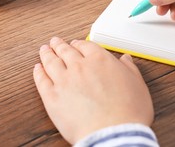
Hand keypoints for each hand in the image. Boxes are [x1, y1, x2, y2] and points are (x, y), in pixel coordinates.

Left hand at [33, 37, 153, 143]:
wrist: (113, 133)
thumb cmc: (128, 111)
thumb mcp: (137, 84)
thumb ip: (129, 68)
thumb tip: (125, 59)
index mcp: (100, 60)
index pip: (86, 45)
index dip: (79, 43)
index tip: (76, 43)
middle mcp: (80, 66)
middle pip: (66, 51)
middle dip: (60, 45)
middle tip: (55, 41)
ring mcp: (64, 81)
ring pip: (51, 62)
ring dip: (47, 54)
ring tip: (44, 50)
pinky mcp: (52, 98)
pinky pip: (41, 80)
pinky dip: (38, 72)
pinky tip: (37, 69)